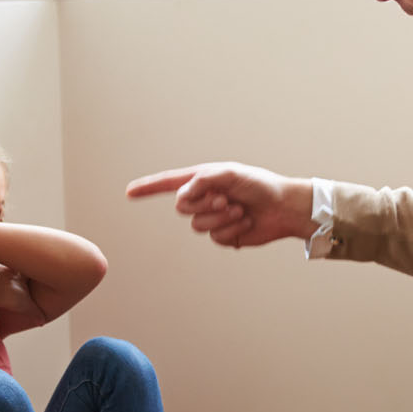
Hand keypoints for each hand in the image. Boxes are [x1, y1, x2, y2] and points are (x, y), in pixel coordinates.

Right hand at [126, 162, 314, 247]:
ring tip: (240, 211)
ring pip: (197, 226)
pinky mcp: (224, 234)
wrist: (283, 208)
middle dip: (203, 204)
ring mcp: (213, 217)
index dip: (148, 188)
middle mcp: (205, 198)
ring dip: (220, 219)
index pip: (169, 183)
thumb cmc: (260, 185)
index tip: (129, 193)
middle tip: (225, 199)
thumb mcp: (231, 174)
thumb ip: (204, 179)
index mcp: (204, 179)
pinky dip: (231, 230)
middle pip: (182, 207)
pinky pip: (215, 238)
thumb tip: (182, 193)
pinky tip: (246, 223)